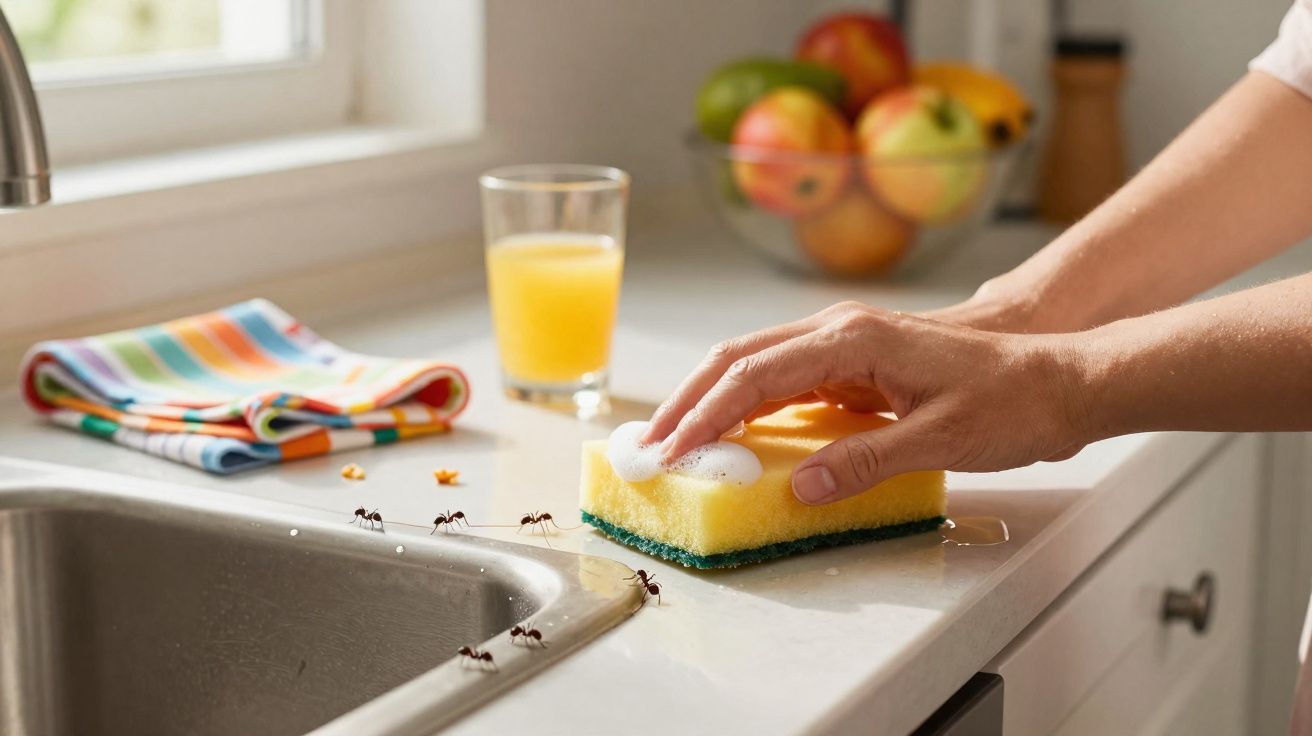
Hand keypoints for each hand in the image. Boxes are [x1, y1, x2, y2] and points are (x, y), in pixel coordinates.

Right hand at [644, 302, 1091, 504]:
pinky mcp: (857, 365)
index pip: (754, 375)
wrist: (1059, 378)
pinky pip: (786, 381)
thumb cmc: (1012, 401)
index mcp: (853, 339)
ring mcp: (847, 345)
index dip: (705, 414)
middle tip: (652, 444)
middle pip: (739, 359)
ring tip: (677, 440)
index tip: (673, 449)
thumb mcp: (941, 438)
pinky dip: (749, 406)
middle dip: (689, 400)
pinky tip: (735, 435)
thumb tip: (800, 488)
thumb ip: (866, 462)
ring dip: (713, 401)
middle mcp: (841, 332)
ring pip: (757, 365)